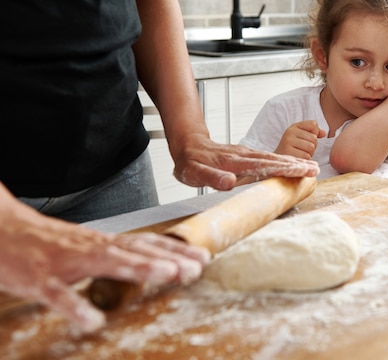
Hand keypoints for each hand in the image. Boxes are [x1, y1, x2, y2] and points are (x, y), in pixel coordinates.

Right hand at [0, 185, 210, 333]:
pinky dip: (75, 306)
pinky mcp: (38, 279)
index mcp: (102, 243)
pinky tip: (93, 321)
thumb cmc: (47, 243)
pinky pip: (58, 295)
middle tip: (195, 268)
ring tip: (167, 274)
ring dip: (138, 268)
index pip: (145, 243)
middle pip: (134, 251)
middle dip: (167, 259)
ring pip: (106, 263)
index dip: (175, 250)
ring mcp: (65, 263)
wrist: (2, 230)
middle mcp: (90, 248)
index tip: (204, 256)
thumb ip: (116, 255)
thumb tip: (149, 264)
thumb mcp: (86, 247)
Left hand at [170, 133, 319, 190]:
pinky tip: (292, 164)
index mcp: (234, 162)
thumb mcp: (194, 173)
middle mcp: (244, 155)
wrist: (188, 144)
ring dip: (293, 162)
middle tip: (315, 170)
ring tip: (311, 167)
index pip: (264, 165)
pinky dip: (284, 161)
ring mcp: (247, 154)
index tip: (301, 171)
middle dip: (296, 164)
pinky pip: (269, 158)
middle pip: (274, 159)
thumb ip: (212, 177)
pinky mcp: (248, 155)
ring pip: (274, 157)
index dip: (283, 168)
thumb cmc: (190, 162)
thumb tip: (229, 182)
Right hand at [275, 120, 326, 159]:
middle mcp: (290, 132)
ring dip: (309, 153)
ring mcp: (288, 142)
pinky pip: (306, 156)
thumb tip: (324, 133)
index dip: (315, 133)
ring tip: (301, 154)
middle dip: (313, 146)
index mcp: (294, 126)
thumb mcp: (302, 137)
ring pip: (311, 147)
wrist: (279, 160)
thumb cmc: (294, 148)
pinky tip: (298, 158)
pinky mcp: (288, 152)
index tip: (308, 139)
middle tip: (304, 149)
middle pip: (314, 138)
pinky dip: (305, 160)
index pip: (313, 124)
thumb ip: (314, 133)